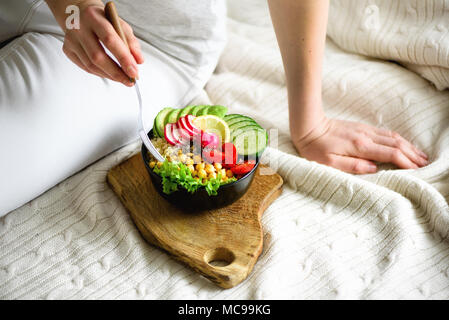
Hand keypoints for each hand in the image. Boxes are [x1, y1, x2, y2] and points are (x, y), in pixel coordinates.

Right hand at [47, 0, 143, 85]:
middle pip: (97, 57)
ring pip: (91, 65)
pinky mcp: (67, 49)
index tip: (134, 72)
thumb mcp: (119, 24)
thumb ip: (131, 42)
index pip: (110, 40)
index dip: (123, 58)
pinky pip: (85, 67)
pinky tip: (110, 75)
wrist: (78, 13)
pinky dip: (100, 74)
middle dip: (116, 72)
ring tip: (123, 79)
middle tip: (130, 80)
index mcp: (94, 18)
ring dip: (110, 75)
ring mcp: (71, 40)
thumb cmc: (102, 20)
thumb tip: (139, 61)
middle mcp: (79, 28)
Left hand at [292, 117, 428, 173]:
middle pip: (396, 144)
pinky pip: (385, 133)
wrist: (308, 126)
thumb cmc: (315, 148)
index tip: (417, 170)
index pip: (390, 154)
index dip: (405, 162)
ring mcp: (365, 130)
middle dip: (412, 154)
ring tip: (420, 155)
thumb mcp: (329, 163)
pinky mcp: (361, 128)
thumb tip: (373, 168)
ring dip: (408, 146)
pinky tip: (403, 144)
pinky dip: (398, 139)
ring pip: (393, 137)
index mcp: (360, 146)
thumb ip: (352, 166)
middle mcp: (366, 136)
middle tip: (425, 164)